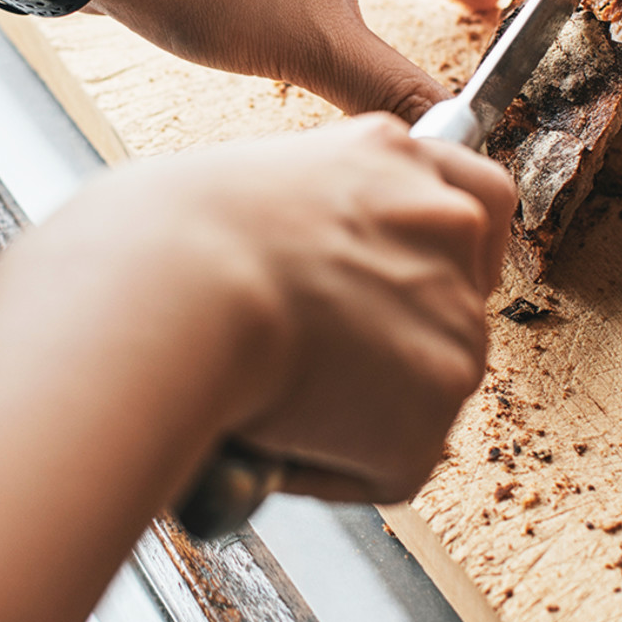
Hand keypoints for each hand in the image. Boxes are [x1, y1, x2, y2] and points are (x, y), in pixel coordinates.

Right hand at [16, 115, 514, 501]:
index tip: (395, 283)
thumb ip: (293, 223)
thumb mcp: (236, 186)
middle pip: (452, 298)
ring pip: (422, 386)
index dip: (428, 252)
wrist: (175, 291)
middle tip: (320, 367)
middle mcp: (442, 220)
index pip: (465, 195)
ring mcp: (453, 310)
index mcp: (389, 153)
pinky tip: (275, 443)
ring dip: (363, 408)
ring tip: (274, 404)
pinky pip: (391, 460)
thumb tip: (274, 280)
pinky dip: (338, 468)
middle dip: (395, 340)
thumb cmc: (155, 241)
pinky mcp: (440, 394)